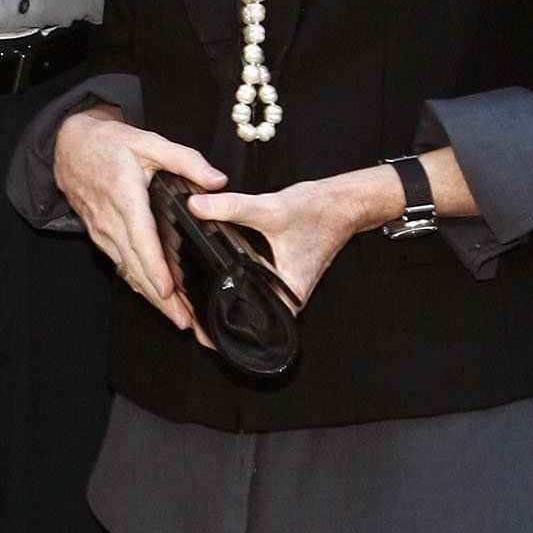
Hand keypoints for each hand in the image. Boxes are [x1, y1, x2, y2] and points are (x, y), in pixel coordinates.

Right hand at [52, 105, 223, 326]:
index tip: (167, 288)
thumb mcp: (150, 142)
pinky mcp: (100, 237)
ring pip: (128, 271)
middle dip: (160, 297)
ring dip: (151, 297)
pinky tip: (156, 299)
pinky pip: (121, 265)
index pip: (140, 237)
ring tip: (178, 319)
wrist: (68, 146)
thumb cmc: (109, 144)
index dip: (153, 265)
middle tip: (185, 320)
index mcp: (124, 196)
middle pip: (136, 266)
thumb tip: (217, 180)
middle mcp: (110, 220)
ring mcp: (102, 232)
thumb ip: (186, 161)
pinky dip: (139, 284)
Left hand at [188, 170, 391, 307]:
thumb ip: (232, 208)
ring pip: (249, 300)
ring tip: (198, 287)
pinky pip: (254, 284)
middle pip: (246, 316)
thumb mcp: (271, 209)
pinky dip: (237, 278)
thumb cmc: (319, 212)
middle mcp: (287, 296)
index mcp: (287, 294)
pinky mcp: (280, 274)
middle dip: (217, 311)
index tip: (197, 323)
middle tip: (189, 303)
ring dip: (226, 295)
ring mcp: (284, 286)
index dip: (221, 329)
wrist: (343, 203)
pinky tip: (220, 268)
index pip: (251, 327)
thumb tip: (198, 207)